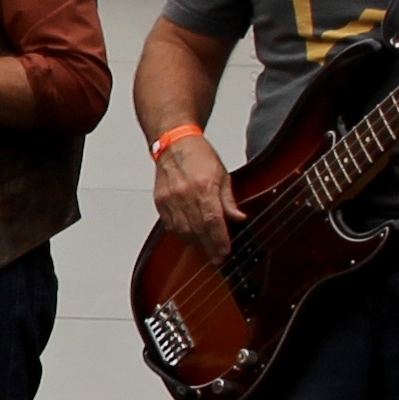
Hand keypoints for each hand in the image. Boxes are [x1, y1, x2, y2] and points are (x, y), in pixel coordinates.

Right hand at [151, 126, 234, 255]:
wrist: (174, 143)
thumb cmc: (199, 155)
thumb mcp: (222, 174)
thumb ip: (229, 199)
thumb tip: (238, 218)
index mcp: (203, 186)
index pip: (213, 221)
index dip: (219, 240)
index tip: (224, 252)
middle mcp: (184, 193)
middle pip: (197, 229)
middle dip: (209, 246)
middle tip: (217, 257)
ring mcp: (170, 198)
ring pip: (182, 231)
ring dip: (195, 242)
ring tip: (205, 247)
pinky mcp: (160, 201)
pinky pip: (170, 225)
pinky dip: (181, 234)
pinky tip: (190, 236)